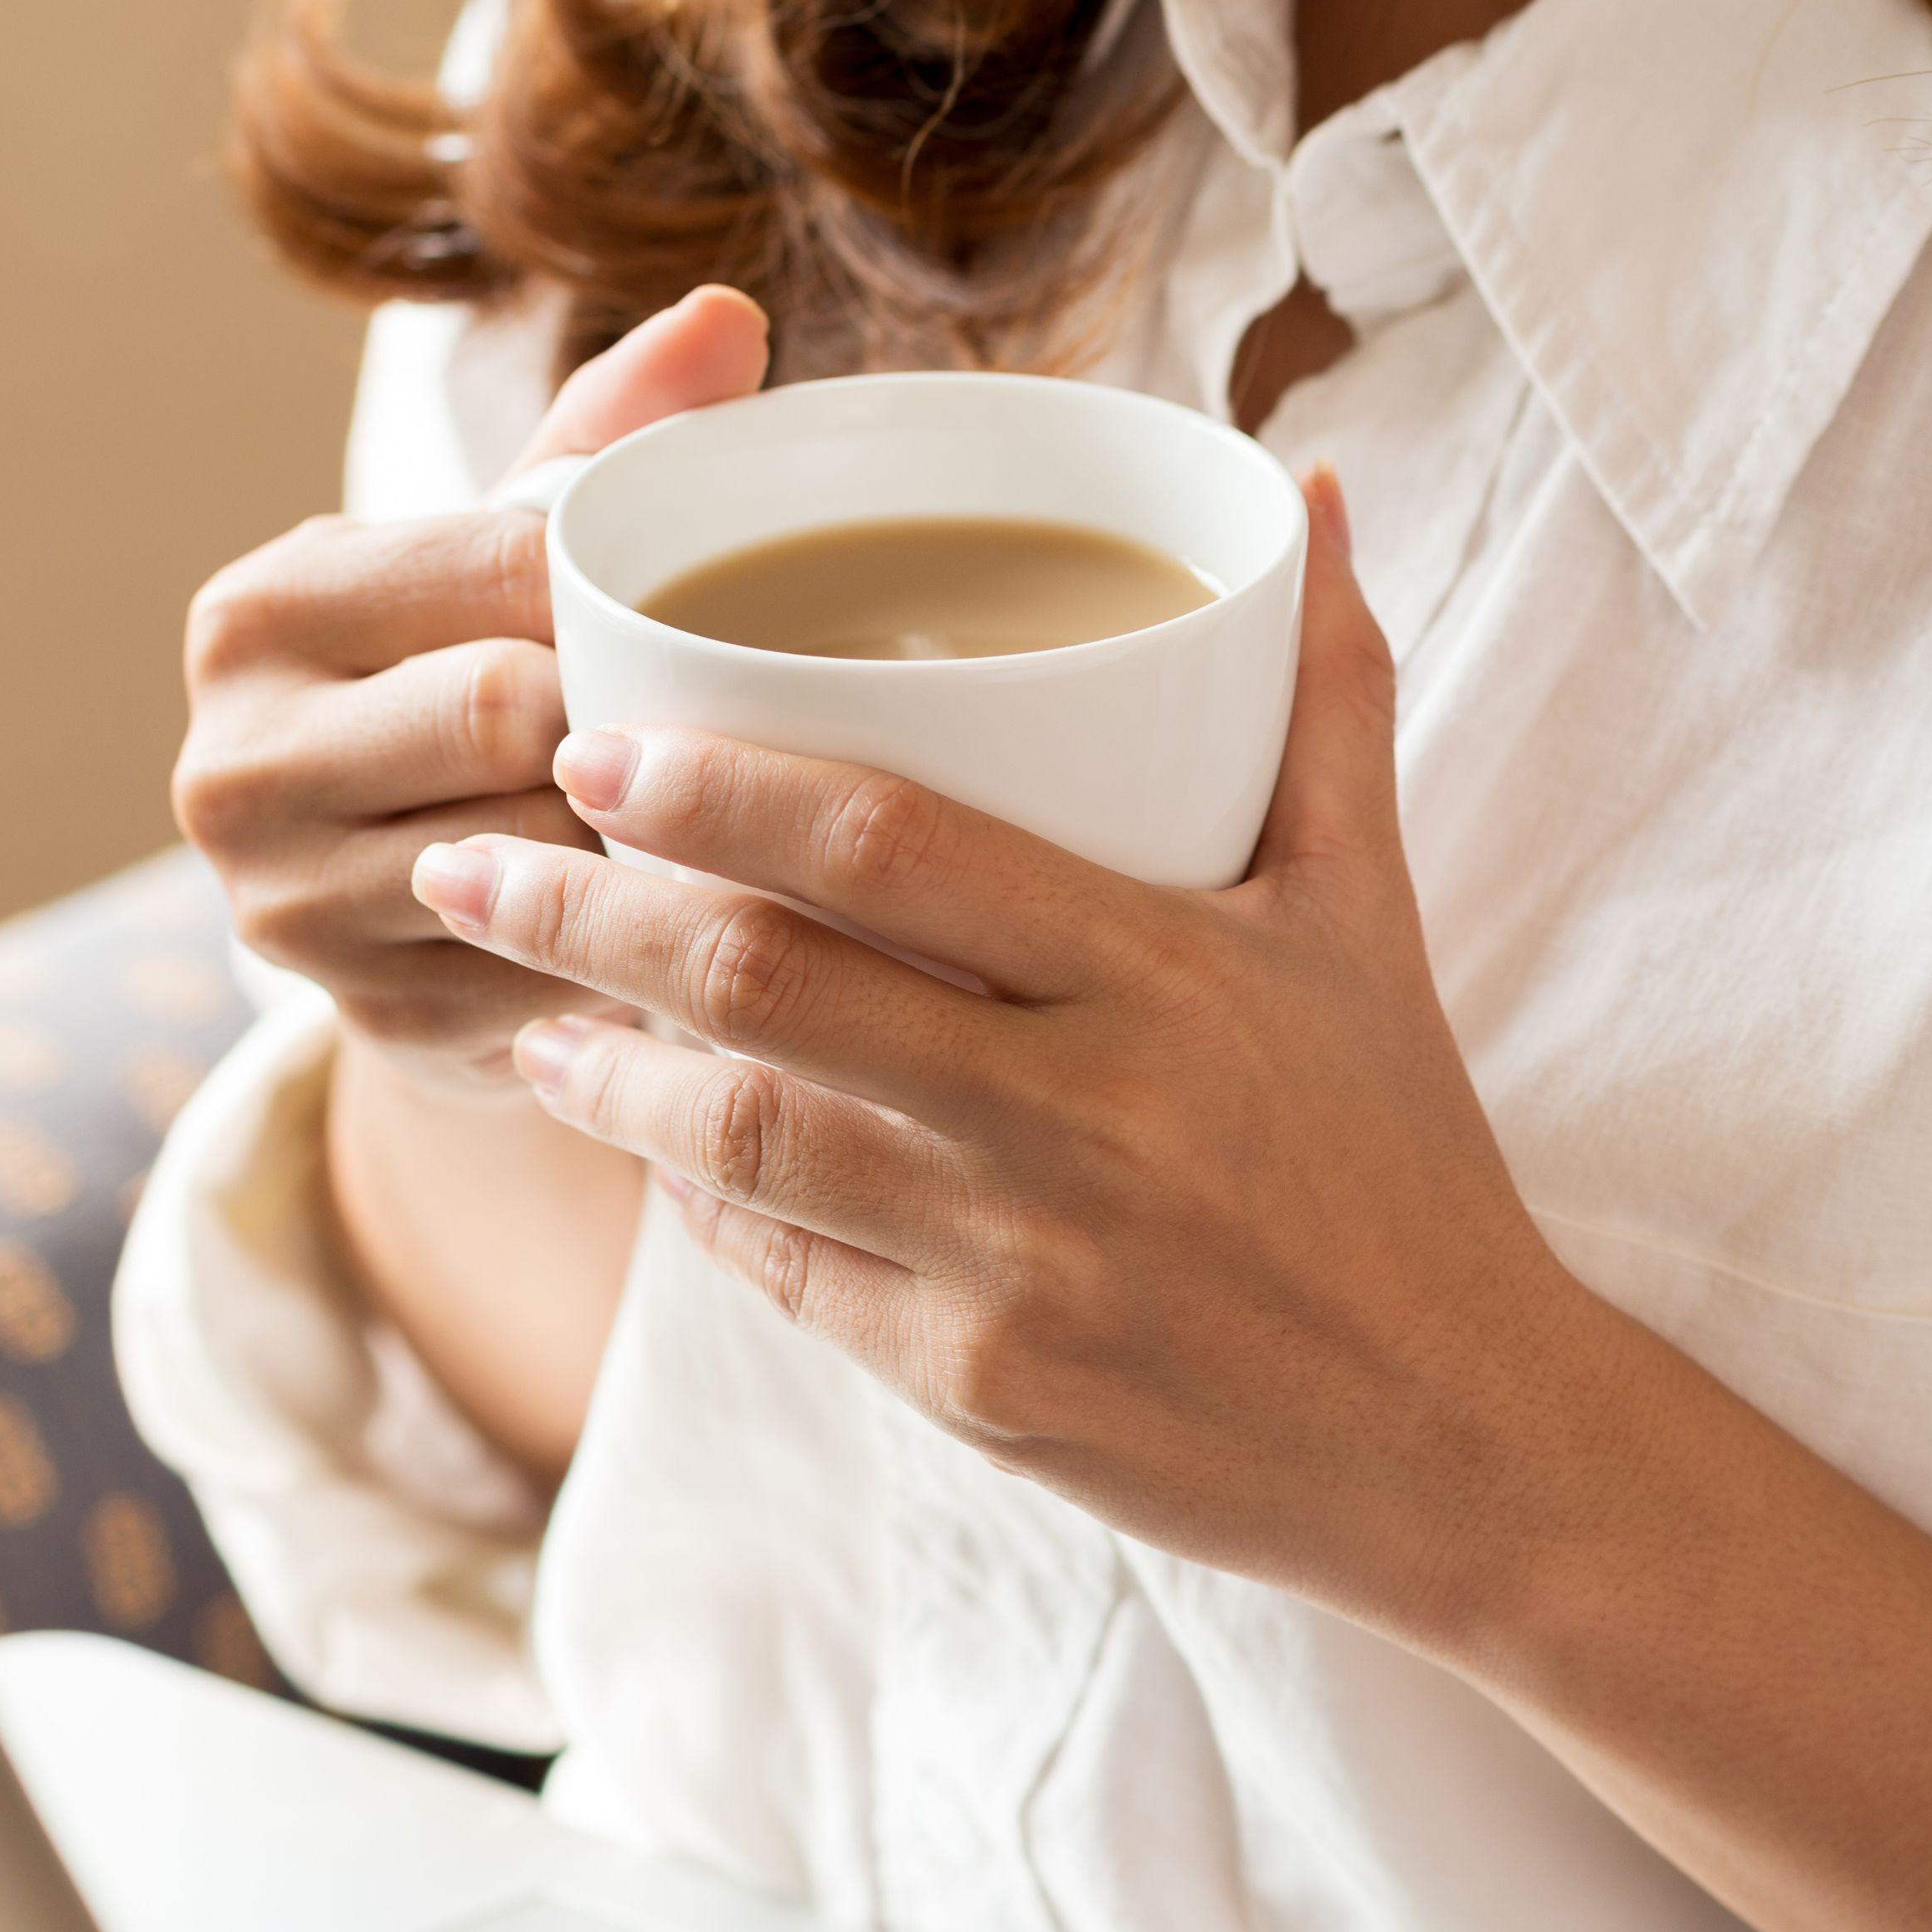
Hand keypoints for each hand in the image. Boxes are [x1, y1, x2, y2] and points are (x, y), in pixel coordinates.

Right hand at [172, 287, 769, 1083]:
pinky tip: (689, 911)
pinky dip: (632, 937)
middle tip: (730, 707)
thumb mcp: (504, 556)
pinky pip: (554, 967)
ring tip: (723, 806)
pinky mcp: (370, 1022)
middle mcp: (234, 762)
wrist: (398, 909)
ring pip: (536, 850)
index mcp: (259, 612)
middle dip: (625, 713)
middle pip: (501, 713)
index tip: (712, 592)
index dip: (620, 583)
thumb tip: (728, 316)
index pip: (487, 568)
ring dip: (641, 834)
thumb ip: (602, 435)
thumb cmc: (469, 681)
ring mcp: (286, 908)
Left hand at [403, 471, 1648, 1637]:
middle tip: (467, 856)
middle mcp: (1078, 1115)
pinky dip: (691, 1203)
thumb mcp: (1371, 916)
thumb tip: (1302, 494)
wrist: (1464, 1437)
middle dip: (582, 913)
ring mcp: (1017, 1264)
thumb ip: (1327, 702)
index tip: (593, 744)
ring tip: (518, 1008)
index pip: (888, 842)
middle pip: (763, 984)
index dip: (715, 786)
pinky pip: (783, 1275)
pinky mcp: (979, 1393)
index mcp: (1162, 972)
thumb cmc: (1399, 1154)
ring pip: (736, 1141)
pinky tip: (640, 1151)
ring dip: (596, 1071)